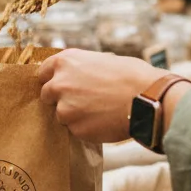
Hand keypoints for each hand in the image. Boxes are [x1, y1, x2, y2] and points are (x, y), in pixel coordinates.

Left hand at [39, 49, 164, 142]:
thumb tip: (76, 78)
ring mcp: (65, 108)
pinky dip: (87, 128)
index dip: (52, 79)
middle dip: (59, 99)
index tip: (59, 85)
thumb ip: (81, 69)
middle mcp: (59, 84)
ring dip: (75, 115)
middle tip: (81, 101)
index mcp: (65, 62)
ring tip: (99, 111)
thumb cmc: (131, 75)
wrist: (147, 98)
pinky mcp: (75, 129)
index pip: (43, 72)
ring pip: (61, 115)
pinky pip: (76, 130)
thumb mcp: (101, 60)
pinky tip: (104, 121)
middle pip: (47, 95)